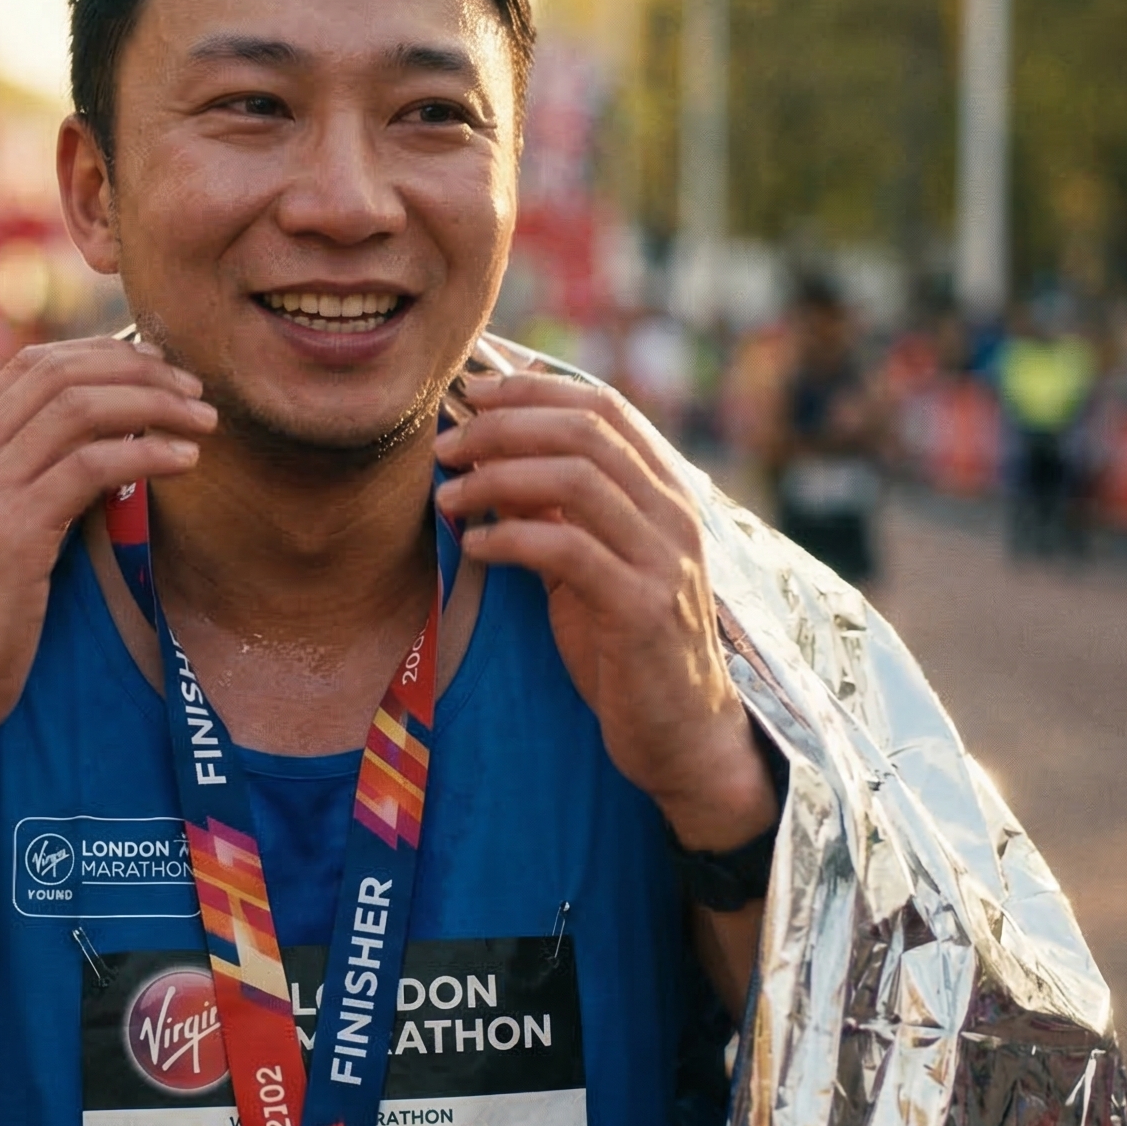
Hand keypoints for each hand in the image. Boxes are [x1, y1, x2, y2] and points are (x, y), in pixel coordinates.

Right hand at [0, 338, 216, 763]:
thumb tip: (101, 449)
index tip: (158, 365)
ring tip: (204, 420)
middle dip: (139, 369)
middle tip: (194, 389)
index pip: (33, 366)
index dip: (102, 353)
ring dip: (155, 404)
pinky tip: (185, 461)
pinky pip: (92, 466)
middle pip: (61, 375)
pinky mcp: (12, 532)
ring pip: (81, 410)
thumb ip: (26, 484)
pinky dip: (147, 453)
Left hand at [432, 373, 776, 852]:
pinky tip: (473, 547)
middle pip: (586, 433)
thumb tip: (488, 459)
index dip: (537, 390)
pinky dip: (511, 538)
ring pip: (577, 481)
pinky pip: (568, 550)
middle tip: (445, 446)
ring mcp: (665, 562)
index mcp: (666, 494)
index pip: (606, 408)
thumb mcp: (584, 567)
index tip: (475, 393)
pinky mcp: (643, 610)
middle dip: (504, 428)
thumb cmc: (624, 647)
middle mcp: (674, 516)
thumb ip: (551, 512)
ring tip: (448, 496)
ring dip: (498, 479)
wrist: (681, 735)